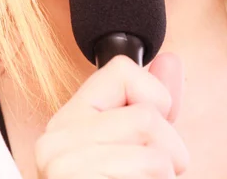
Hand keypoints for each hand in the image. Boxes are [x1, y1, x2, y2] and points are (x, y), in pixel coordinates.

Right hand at [35, 52, 188, 178]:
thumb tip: (170, 59)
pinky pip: (151, 173)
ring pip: (155, 152)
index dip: (153, 99)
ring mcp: (65, 173)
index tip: (146, 132)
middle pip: (149, 117)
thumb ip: (153, 103)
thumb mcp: (137, 146)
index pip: (123, 70)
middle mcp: (55, 143)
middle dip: (170, 154)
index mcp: (67, 122)